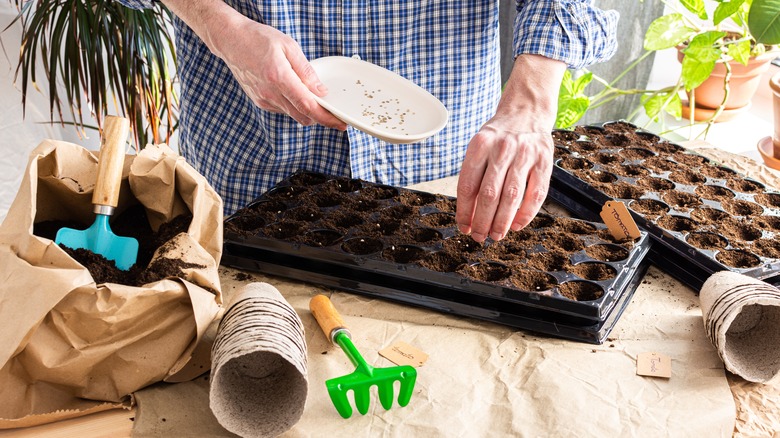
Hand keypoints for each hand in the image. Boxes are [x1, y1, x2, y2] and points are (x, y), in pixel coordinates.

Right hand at [163, 0, 345, 129]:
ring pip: (293, 115)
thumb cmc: (258, 39)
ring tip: (312, 96)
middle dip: (320, 118)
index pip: (308, 107)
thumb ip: (306, 71)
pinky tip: (293, 91)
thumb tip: (320, 91)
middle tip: (333, 111)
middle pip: (303, 117)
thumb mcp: (289, 46)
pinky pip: (282, 109)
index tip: (340, 123)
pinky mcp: (259, 101)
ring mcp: (263, 100)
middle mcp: (270, 93)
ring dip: (306, 111)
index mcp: (279, 78)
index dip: (327, 118)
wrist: (231, 40)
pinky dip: (293, 105)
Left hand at [456, 55, 565, 242]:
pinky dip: (526, 214)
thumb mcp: (479, 148)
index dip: (464, 210)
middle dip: (482, 221)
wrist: (526, 111)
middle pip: (489, 193)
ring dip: (502, 221)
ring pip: (512, 196)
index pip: (468, 184)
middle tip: (479, 237)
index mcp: (480, 144)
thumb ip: (474, 177)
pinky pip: (536, 193)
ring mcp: (526, 154)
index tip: (463, 227)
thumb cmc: (498, 137)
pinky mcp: (545, 160)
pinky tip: (516, 225)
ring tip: (495, 236)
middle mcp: (503, 148)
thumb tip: (468, 216)